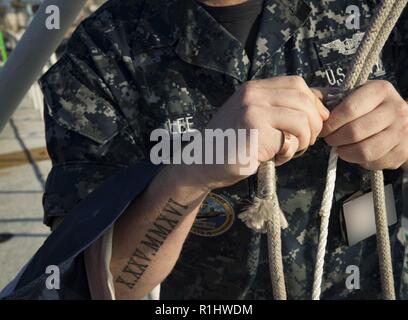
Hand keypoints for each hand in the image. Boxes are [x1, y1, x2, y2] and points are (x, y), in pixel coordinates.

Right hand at [185, 76, 328, 189]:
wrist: (203, 162)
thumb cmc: (232, 143)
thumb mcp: (255, 117)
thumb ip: (281, 108)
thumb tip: (324, 102)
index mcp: (254, 88)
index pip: (297, 83)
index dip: (314, 102)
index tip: (316, 121)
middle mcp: (253, 95)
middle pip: (304, 99)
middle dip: (314, 124)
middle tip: (306, 141)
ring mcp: (253, 111)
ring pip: (302, 119)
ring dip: (304, 140)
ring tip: (290, 150)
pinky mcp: (255, 132)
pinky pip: (290, 140)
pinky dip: (289, 153)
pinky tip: (275, 158)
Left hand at [321, 80, 407, 169]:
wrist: (405, 123)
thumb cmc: (369, 109)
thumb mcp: (354, 96)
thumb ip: (330, 98)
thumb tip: (310, 103)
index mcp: (380, 90)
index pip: (349, 109)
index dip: (331, 123)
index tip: (323, 128)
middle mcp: (395, 109)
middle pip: (354, 132)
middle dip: (335, 139)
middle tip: (330, 140)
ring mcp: (401, 131)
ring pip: (364, 150)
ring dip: (345, 152)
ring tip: (341, 148)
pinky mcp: (402, 152)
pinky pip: (373, 162)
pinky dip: (359, 161)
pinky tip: (356, 153)